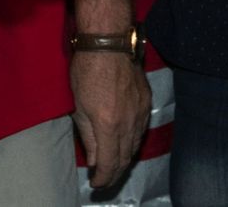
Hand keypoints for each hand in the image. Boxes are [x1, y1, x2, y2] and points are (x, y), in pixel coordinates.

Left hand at [71, 51, 149, 188]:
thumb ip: (89, 138)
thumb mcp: (79, 109)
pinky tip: (126, 141)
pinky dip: (133, 141)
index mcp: (110, 125)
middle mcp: (130, 121)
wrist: (110, 44)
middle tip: (104, 179)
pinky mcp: (148, 100)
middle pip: (126, 157)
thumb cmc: (87, 73)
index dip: (103, 177)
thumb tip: (94, 160)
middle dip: (114, 172)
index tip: (95, 183)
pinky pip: (143, 128)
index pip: (110, 162)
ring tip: (114, 164)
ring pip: (136, 144)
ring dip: (125, 158)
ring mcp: (142, 110)